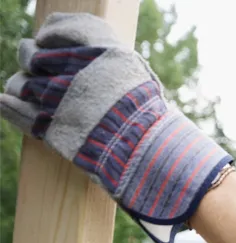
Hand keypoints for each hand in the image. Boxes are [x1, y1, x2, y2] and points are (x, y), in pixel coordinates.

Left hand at [0, 13, 231, 242]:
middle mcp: (73, 69)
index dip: (53, 30)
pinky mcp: (48, 126)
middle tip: (39, 64)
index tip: (51, 39)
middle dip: (32, 57)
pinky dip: (7, 106)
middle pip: (32, 53)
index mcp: (101, 51)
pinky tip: (5, 103)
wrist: (151, 152)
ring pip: (19, 83)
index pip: (62, 26)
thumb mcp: (133, 69)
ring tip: (33, 93)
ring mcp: (56, 98)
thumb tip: (58, 41)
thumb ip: (102, 49)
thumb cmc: (147, 112)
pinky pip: (13, 110)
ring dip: (22, 87)